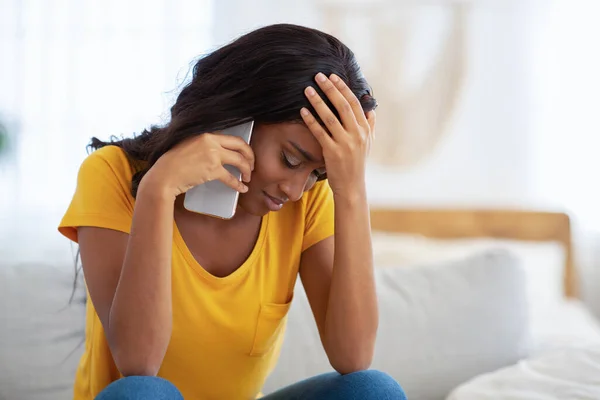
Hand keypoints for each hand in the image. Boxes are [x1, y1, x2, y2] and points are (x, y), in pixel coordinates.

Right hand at [143, 132, 254, 198]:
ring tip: (248, 178)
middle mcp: (210, 141)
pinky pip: (231, 177)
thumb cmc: (172, 164)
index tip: (246, 155)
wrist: (164, 175)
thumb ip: (203, 146)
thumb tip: (217, 152)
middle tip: (252, 166)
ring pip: (239, 161)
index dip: (243, 147)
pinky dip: (238, 184)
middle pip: (241, 146)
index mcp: (206, 134)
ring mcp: (212, 155)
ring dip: (247, 170)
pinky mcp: (212, 169)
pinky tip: (242, 189)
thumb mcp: (188, 146)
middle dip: (250, 156)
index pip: (232, 138)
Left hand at [300, 72, 375, 196]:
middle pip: (342, 106)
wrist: (352, 187)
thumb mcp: (368, 144)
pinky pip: (320, 132)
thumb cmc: (357, 164)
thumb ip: (370, 126)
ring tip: (307, 89)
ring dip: (318, 101)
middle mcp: (357, 134)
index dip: (343, 88)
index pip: (354, 103)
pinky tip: (302, 111)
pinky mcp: (332, 152)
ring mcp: (345, 143)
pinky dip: (311, 120)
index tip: (332, 76)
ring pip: (330, 117)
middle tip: (318, 76)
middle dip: (330, 89)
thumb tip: (371, 110)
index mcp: (365, 129)